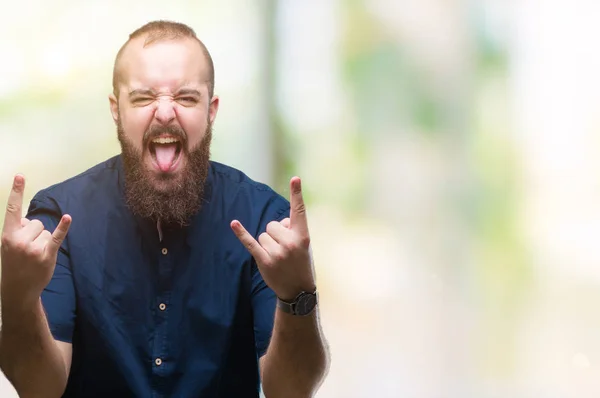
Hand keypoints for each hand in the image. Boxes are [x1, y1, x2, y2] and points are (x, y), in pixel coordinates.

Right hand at [0, 175, 71, 308]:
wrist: (18, 289)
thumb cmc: (14, 264)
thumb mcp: (8, 246)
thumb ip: (16, 230)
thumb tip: (27, 218)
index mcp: (7, 235)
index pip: (12, 209)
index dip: (16, 192)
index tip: (20, 176)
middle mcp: (19, 239)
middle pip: (36, 222)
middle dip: (34, 232)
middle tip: (27, 250)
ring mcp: (33, 247)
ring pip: (46, 230)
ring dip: (43, 240)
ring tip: (34, 255)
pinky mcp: (47, 254)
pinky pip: (57, 236)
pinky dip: (63, 227)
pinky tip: (68, 218)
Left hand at [231, 177, 314, 300]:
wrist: (297, 290)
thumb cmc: (300, 263)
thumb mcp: (303, 246)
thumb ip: (291, 230)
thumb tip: (277, 223)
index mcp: (303, 236)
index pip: (299, 211)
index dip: (297, 194)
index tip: (295, 178)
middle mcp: (290, 243)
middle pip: (272, 224)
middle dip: (275, 234)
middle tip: (285, 250)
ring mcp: (277, 253)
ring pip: (262, 234)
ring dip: (267, 244)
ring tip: (278, 257)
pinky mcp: (264, 260)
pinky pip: (250, 242)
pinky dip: (241, 233)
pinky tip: (233, 223)